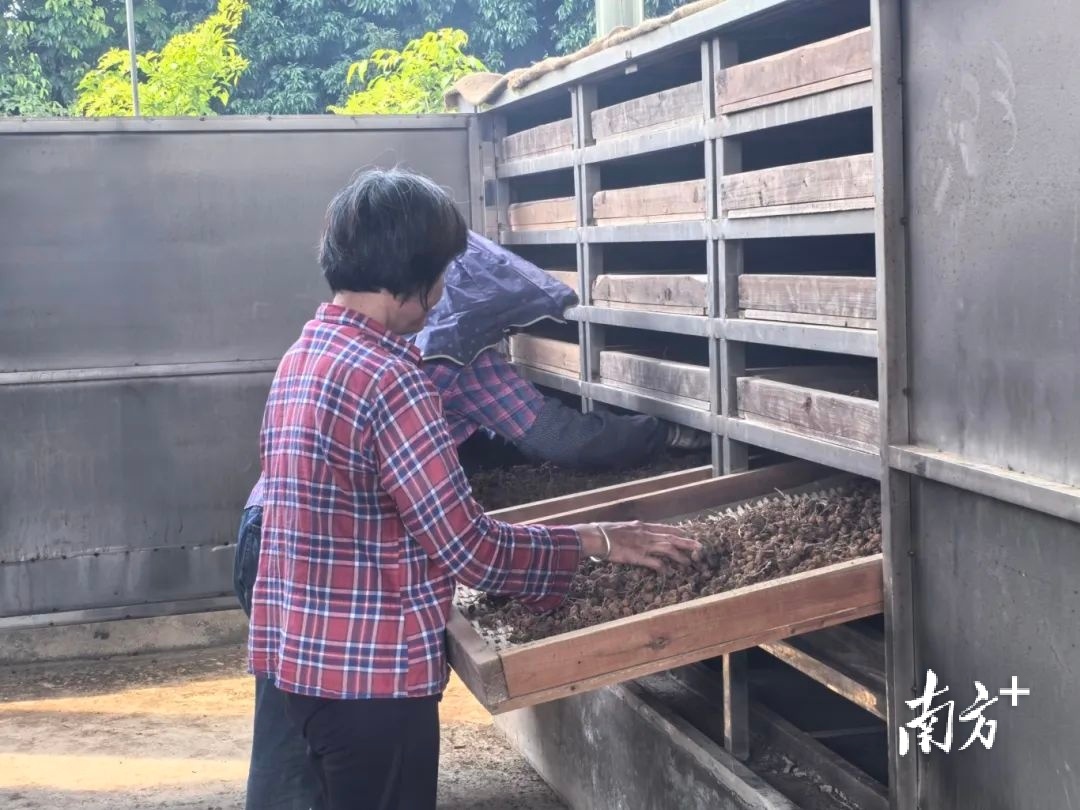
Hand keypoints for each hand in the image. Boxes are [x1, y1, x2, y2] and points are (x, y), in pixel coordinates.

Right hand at [573, 521, 700, 572]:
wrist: (596, 537)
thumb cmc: (604, 532)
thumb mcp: (622, 527)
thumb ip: (631, 530)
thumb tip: (634, 532)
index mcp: (642, 526)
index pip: (664, 528)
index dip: (677, 532)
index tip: (686, 534)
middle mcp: (646, 534)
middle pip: (671, 537)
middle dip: (687, 542)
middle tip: (700, 546)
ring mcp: (643, 545)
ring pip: (668, 549)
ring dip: (680, 555)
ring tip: (690, 561)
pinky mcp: (638, 556)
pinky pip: (655, 562)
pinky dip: (663, 568)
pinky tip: (668, 572)